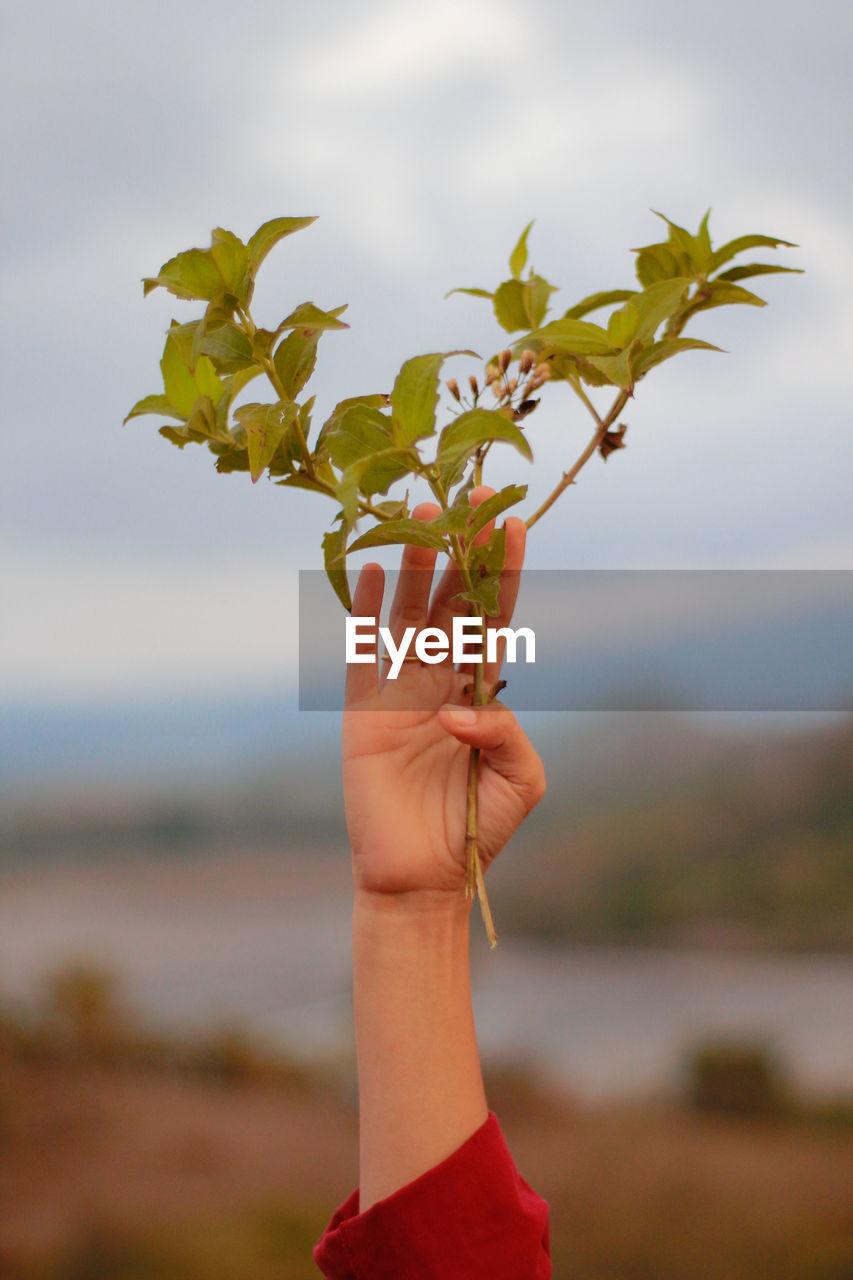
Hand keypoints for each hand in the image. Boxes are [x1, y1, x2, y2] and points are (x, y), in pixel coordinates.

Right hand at [343, 488, 545, 903]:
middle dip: (462, 552)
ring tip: (424, 516)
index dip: (502, 572)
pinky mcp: (363, 712)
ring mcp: (401, 692)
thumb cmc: (476, 831)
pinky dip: (367, 613)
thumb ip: (507, 735)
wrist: (421, 877)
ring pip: (411, 614)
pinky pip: (363, 652)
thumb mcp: (520, 781)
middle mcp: (442, 681)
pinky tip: (376, 573)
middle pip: (453, 602)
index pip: (494, 617)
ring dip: (418, 566)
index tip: (511, 524)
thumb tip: (460, 709)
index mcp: (482, 692)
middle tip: (470, 499)